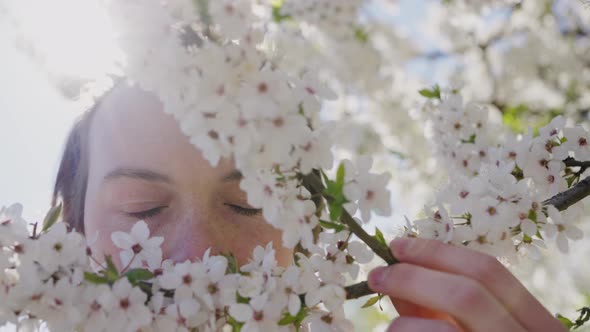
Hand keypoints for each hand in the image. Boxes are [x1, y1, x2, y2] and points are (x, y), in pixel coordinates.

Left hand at [367, 238, 566, 331]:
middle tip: (376, 275)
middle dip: (413, 276)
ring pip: (441, 329)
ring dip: (405, 318)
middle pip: (469, 292)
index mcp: (535, 326)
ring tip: (389, 324)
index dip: (438, 252)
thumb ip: (437, 308)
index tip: (398, 246)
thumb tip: (396, 277)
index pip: (490, 272)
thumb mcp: (468, 331)